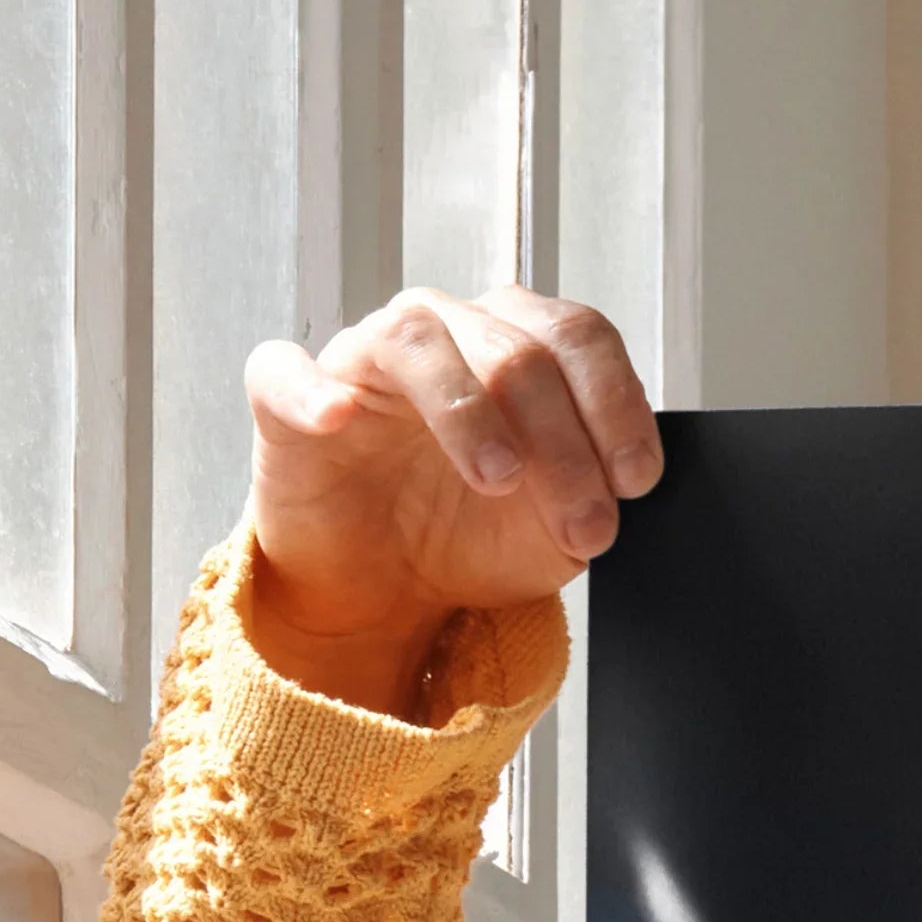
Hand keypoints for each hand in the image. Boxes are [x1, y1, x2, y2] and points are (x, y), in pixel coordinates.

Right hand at [240, 288, 660, 716]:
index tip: (636, 480)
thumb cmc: (469, 535)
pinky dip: (312, 390)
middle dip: (563, 445)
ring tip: (498, 479)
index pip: (578, 337)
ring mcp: (364, 358)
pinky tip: (339, 418)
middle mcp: (446, 332)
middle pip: (515, 349)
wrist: (386, 589)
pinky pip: (285, 371)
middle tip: (583, 524)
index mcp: (517, 346)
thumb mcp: (556, 529)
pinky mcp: (288, 398)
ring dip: (468, 412)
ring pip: (418, 341)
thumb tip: (621, 484)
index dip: (616, 404)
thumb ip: (593, 494)